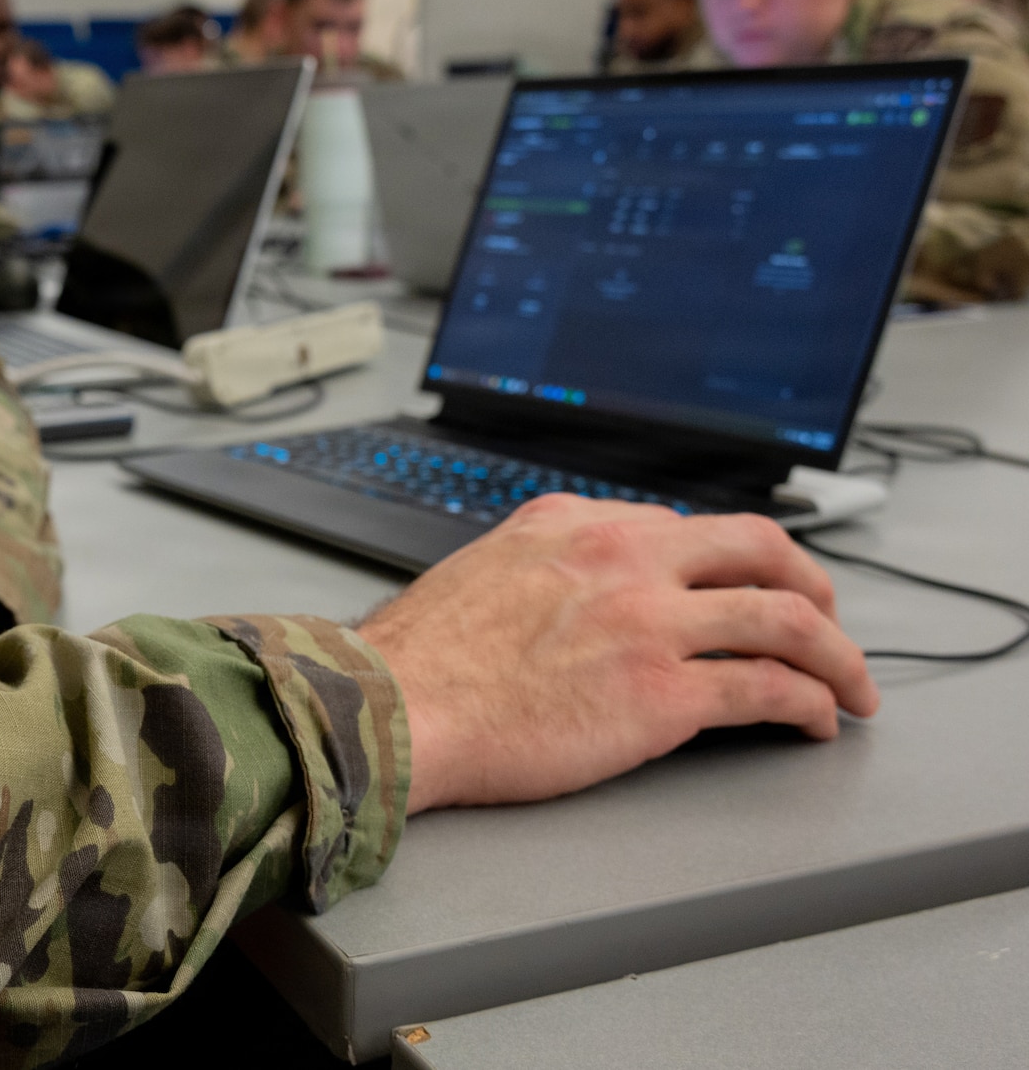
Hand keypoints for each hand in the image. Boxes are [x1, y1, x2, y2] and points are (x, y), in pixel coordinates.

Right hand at [358, 494, 878, 813]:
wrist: (391, 706)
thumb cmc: (417, 661)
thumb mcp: (478, 571)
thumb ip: (538, 568)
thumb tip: (563, 595)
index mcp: (571, 522)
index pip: (678, 524)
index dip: (724, 559)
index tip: (737, 582)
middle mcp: (620, 556)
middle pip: (757, 546)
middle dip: (809, 580)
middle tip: (825, 613)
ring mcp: (647, 620)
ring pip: (784, 616)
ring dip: (836, 652)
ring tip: (851, 683)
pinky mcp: (663, 691)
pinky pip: (768, 688)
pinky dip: (810, 703)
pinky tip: (816, 720)